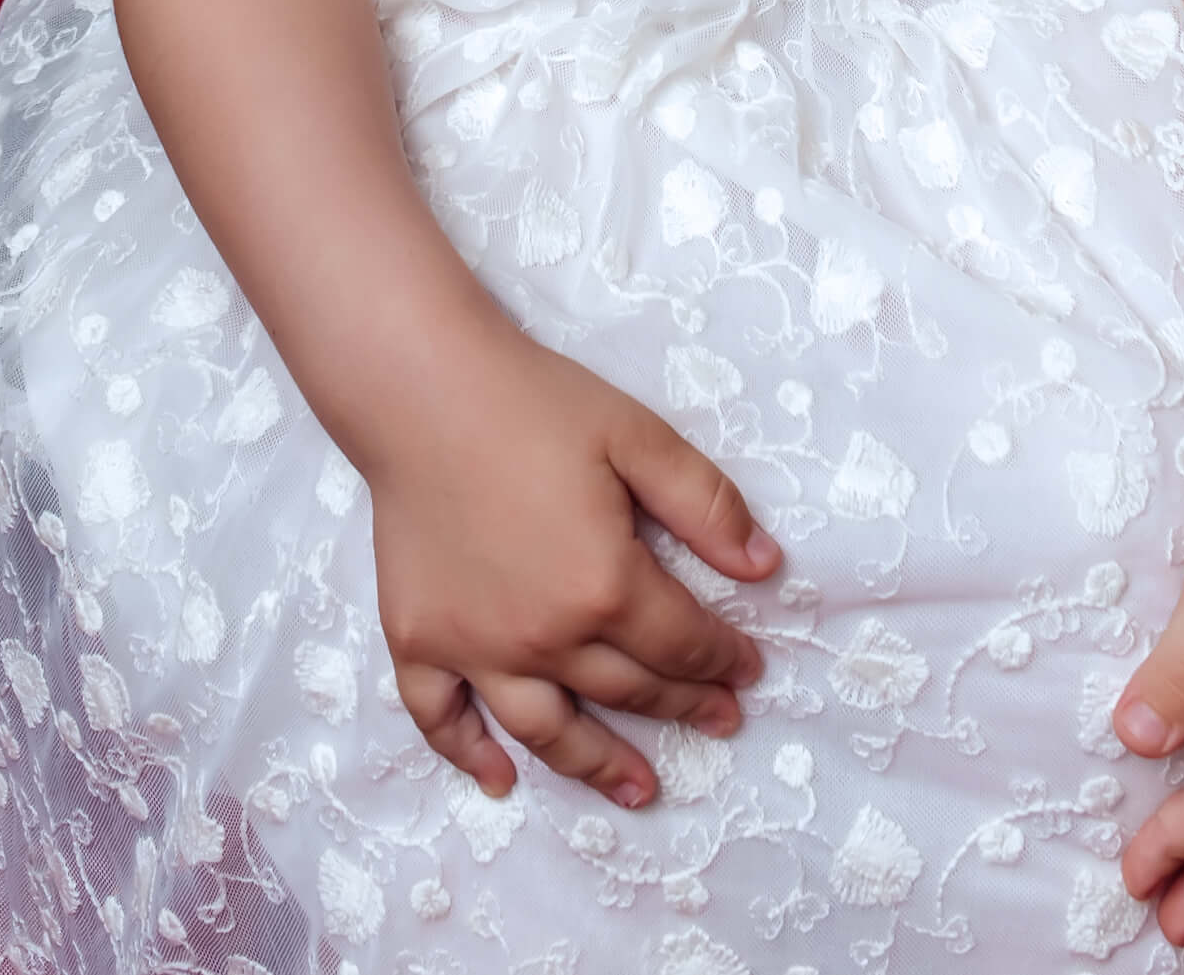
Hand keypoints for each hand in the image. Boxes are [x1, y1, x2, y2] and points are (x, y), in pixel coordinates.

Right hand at [369, 317, 780, 812]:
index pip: (680, 642)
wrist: (423, 391)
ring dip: (598, 767)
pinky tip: (501, 779)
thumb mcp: (639, 437)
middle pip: (627, 689)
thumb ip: (706, 505)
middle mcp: (543, 636)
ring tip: (641, 791)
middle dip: (682, 707)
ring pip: (547, 730)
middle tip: (720, 721)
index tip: (749, 671)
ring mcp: (475, 648)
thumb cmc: (535, 406)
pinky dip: (471, 756)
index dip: (722, 658)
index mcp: (605, 584)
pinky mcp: (419, 641)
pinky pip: (443, 720)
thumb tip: (764, 567)